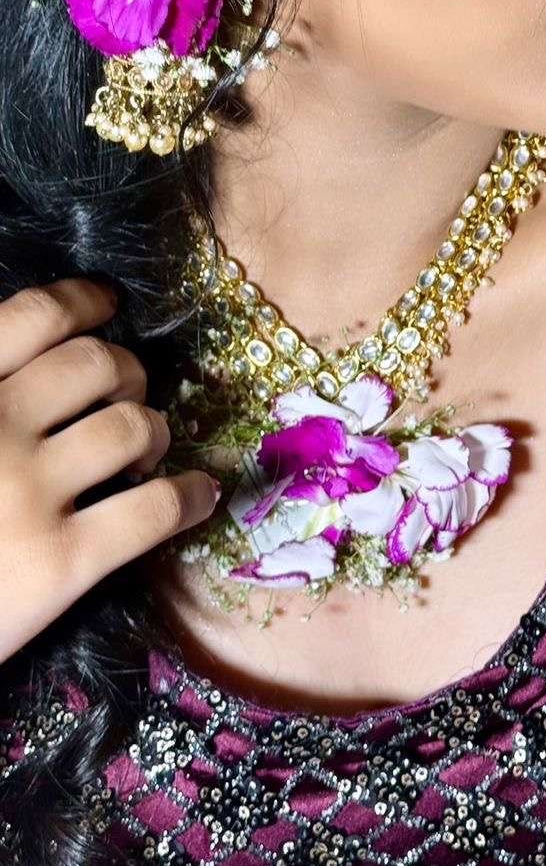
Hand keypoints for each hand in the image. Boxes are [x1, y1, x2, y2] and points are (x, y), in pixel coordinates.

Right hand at [0, 276, 219, 663]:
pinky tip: (199, 498)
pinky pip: (152, 511)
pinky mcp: (59, 562)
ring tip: (149, 451)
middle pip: (95, 365)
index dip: (82, 303)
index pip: (32, 317)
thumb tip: (30, 367)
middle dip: (126, 374)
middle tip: (128, 396)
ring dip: (153, 432)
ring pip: (130, 427)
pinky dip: (187, 498)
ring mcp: (27, 493)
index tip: (106, 306)